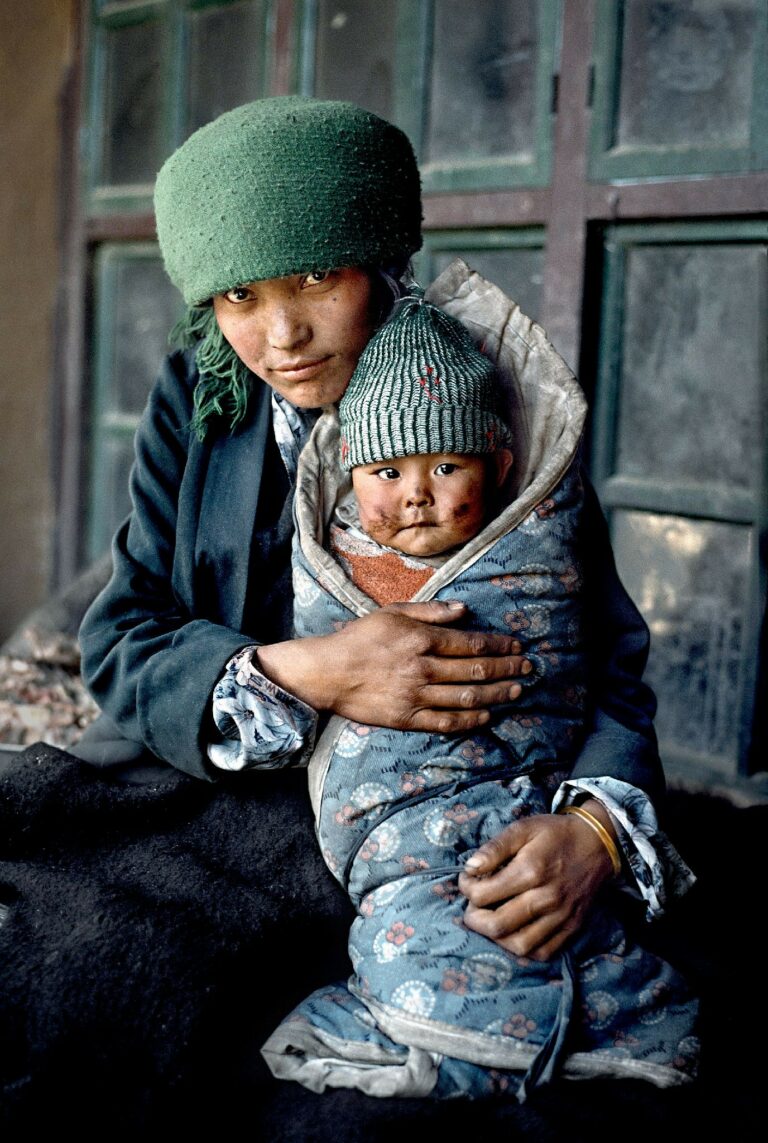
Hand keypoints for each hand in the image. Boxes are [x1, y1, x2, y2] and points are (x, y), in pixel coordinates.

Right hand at [256, 600, 529, 733]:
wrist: (326, 672)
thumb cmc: (358, 637)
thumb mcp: (392, 612)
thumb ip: (430, 611)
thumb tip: (464, 610)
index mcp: (421, 639)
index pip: (471, 643)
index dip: (498, 645)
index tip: (517, 646)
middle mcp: (423, 668)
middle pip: (475, 671)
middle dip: (506, 668)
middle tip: (527, 668)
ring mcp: (415, 696)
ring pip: (466, 697)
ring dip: (496, 694)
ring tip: (516, 690)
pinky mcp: (407, 718)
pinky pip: (445, 721)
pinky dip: (469, 719)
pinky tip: (486, 714)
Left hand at [458, 800, 615, 959]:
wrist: (598, 844)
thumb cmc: (555, 834)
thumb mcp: (523, 828)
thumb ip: (495, 847)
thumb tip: (470, 867)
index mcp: (530, 870)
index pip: (483, 894)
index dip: (466, 889)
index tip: (467, 880)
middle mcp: (546, 898)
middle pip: (498, 925)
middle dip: (474, 919)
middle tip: (472, 908)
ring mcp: (560, 917)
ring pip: (519, 945)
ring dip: (496, 938)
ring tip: (490, 921)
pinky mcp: (571, 928)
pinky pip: (543, 952)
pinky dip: (523, 949)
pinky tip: (514, 933)